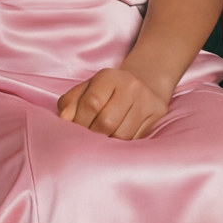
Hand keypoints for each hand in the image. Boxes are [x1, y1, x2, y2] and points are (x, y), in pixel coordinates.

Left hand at [57, 66, 171, 139]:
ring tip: (100, 142)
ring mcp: (146, 100)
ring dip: (107, 143)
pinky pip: (135, 138)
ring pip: (122, 135)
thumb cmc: (108, 89)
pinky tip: (115, 141)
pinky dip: (121, 145)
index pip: (91, 103)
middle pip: (106, 122)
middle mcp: (130, 86)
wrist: (145, 81)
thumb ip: (70, 102)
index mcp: (108, 76)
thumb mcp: (86, 89)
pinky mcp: (157, 113)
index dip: (79, 122)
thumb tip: (64, 120)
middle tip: (86, 141)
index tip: (74, 132)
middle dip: (92, 136)